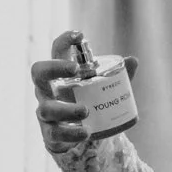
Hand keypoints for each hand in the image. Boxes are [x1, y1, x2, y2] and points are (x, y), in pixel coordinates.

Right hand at [30, 31, 137, 153]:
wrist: (76, 136)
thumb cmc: (86, 103)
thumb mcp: (101, 89)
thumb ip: (117, 76)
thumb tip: (133, 60)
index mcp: (59, 75)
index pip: (56, 51)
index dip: (64, 40)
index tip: (80, 35)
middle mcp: (47, 90)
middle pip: (39, 72)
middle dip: (54, 67)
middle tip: (75, 70)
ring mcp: (45, 112)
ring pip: (46, 108)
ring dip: (66, 109)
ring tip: (86, 111)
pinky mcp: (50, 133)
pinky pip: (55, 133)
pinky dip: (71, 133)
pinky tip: (85, 132)